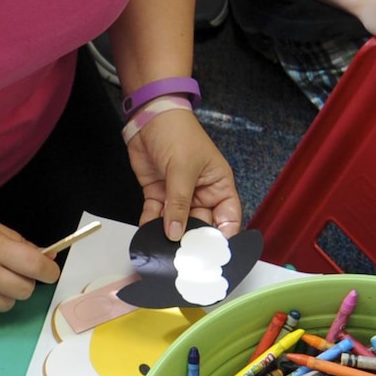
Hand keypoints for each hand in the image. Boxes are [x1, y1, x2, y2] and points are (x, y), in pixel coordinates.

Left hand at [127, 108, 243, 241]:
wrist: (149, 118)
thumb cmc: (178, 133)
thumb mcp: (183, 169)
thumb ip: (179, 204)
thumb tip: (176, 232)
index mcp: (219, 185)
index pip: (227, 219)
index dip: (222, 238)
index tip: (212, 253)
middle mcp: (202, 194)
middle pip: (201, 226)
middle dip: (192, 241)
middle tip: (183, 257)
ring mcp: (179, 195)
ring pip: (177, 224)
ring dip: (169, 236)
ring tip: (163, 249)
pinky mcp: (159, 194)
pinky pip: (156, 216)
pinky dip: (151, 226)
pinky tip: (147, 234)